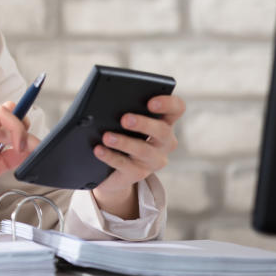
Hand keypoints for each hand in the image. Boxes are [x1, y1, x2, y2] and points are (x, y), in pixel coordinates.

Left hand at [92, 94, 184, 217]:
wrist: (111, 169)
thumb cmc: (120, 134)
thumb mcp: (125, 121)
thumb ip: (123, 109)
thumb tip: (107, 102)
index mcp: (164, 122)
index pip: (176, 109)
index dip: (168, 104)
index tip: (151, 102)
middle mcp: (164, 142)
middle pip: (162, 131)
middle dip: (144, 124)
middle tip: (125, 119)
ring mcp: (153, 160)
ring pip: (143, 150)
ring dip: (124, 142)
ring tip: (107, 137)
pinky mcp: (137, 173)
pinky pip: (125, 165)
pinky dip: (110, 156)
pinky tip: (99, 150)